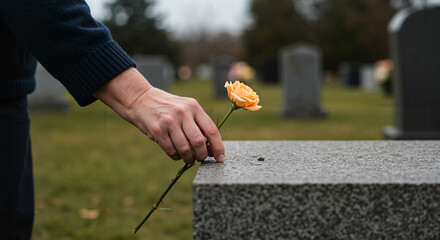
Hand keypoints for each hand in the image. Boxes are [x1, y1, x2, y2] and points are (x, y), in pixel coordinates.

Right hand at [94, 67, 224, 163]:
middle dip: (202, 155)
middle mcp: (183, 112)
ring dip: (189, 158)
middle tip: (199, 158)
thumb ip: (198, 125)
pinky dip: (176, 156)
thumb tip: (210, 149)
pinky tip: (176, 153)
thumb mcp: (185, 109)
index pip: (212, 130)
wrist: (141, 98)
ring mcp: (169, 121)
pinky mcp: (157, 130)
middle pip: (199, 142)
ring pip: (185, 149)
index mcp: (194, 106)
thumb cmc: (168, 108)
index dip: (218, 147)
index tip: (220, 158)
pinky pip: (171, 151)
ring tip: (188, 158)